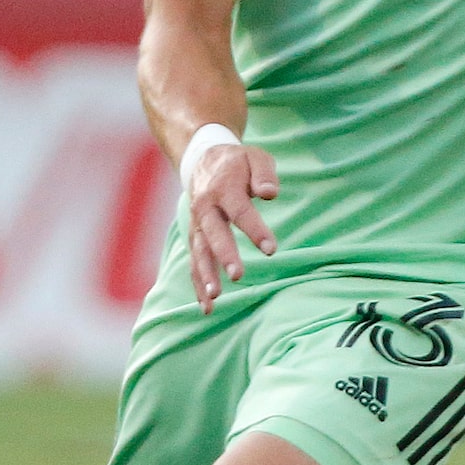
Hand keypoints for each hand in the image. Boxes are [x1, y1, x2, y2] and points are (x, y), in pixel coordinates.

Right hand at [187, 141, 279, 311]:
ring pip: (199, 252)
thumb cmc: (238, 163)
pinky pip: (193, 262)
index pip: (240, 211)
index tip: (271, 249)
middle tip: (238, 276)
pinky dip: (198, 285)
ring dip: (205, 275)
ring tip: (215, 298)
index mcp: (223, 188)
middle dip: (225, 256)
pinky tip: (207, 308)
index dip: (255, 230)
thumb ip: (264, 174)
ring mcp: (196, 224)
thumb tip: (269, 194)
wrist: (203, 160)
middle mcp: (205, 207)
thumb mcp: (255, 157)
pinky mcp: (194, 237)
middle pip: (214, 234)